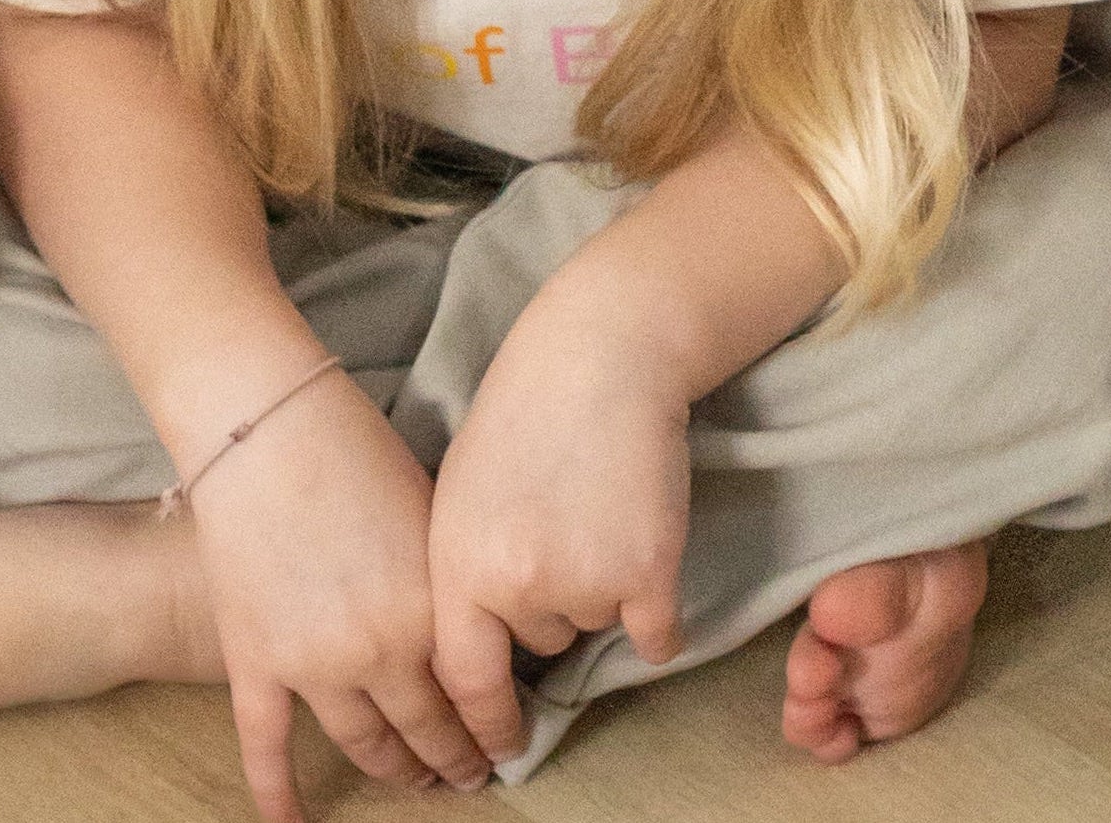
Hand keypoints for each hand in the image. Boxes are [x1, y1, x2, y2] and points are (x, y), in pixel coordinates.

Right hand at [184, 364, 489, 818]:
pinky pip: (266, 745)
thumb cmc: (357, 450)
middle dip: (452, 760)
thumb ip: (446, 583)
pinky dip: (280, 791)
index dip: (492, 727)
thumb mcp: (430, 516)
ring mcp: (311, 665)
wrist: (267, 429)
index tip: (506, 743)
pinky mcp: (255, 662)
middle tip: (470, 775)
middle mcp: (380, 654)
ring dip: (394, 772)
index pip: (474, 696)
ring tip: (415, 783)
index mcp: (433, 614)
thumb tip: (468, 622)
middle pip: (424, 731)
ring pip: (363, 744)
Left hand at [428, 288, 692, 765]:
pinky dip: (656, 609)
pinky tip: (642, 544)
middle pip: (539, 642)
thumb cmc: (525, 413)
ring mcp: (582, 584)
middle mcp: (513, 587)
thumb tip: (475, 648)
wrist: (604, 354)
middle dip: (552, 599)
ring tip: (593, 503)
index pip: (461, 679)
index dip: (479, 724)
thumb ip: (463, 571)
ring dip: (601, 585)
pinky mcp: (648, 576)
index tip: (490, 755)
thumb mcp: (458, 493)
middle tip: (561, 522)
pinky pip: (654, 634)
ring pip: (595, 623)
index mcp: (454, 566)